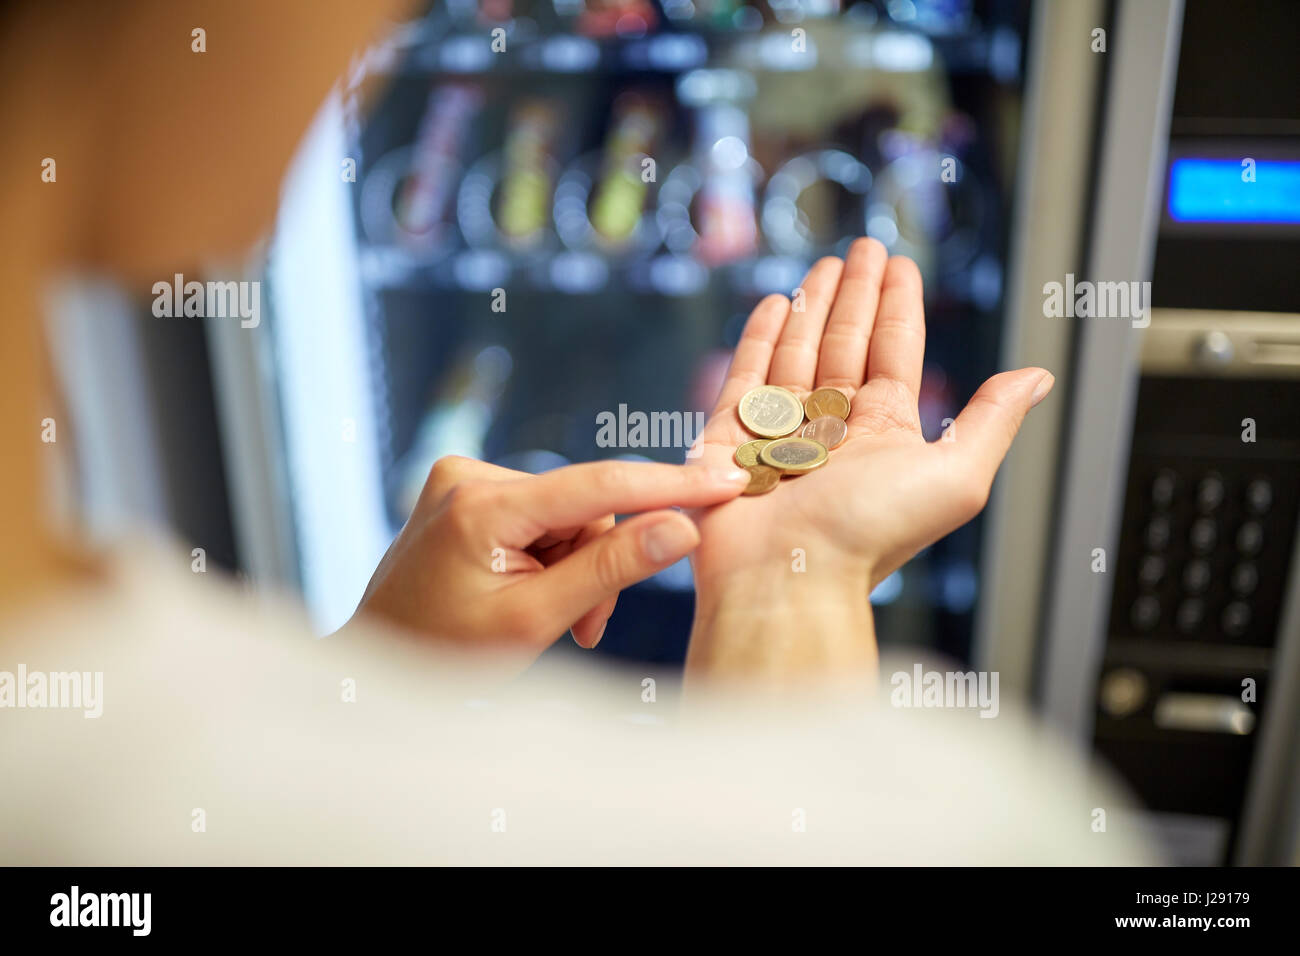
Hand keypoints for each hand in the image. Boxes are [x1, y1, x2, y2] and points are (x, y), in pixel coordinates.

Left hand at [350, 455, 750, 669]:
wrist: (378, 662)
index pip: (599, 485)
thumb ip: (611, 569)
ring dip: (574, 567)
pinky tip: (531, 592)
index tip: (728, 481)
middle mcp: (470, 476)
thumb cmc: (445, 652)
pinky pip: (541, 513)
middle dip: (597, 565)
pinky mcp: (467, 489)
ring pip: (567, 514)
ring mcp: (464, 479)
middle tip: (586, 627)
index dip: (670, 487)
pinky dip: (550, 555)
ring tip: (555, 620)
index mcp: (483, 507)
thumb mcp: (535, 619)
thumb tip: (683, 527)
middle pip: (585, 506)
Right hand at [685, 238, 1052, 680]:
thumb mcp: (954, 475)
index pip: (894, 353)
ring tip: (822, 265)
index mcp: (885, 434)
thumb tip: (1039, 377)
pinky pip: (747, 377)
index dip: (899, 305)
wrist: (789, 576)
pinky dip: (760, 338)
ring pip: (799, 352)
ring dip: (812, 305)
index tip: (901, 263)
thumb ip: (991, 420)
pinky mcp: (732, 439)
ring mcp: (782, 431)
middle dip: (856, 294)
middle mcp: (834, 430)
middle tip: (862, 247)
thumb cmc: (871, 534)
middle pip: (846, 344)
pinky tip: (773, 304)